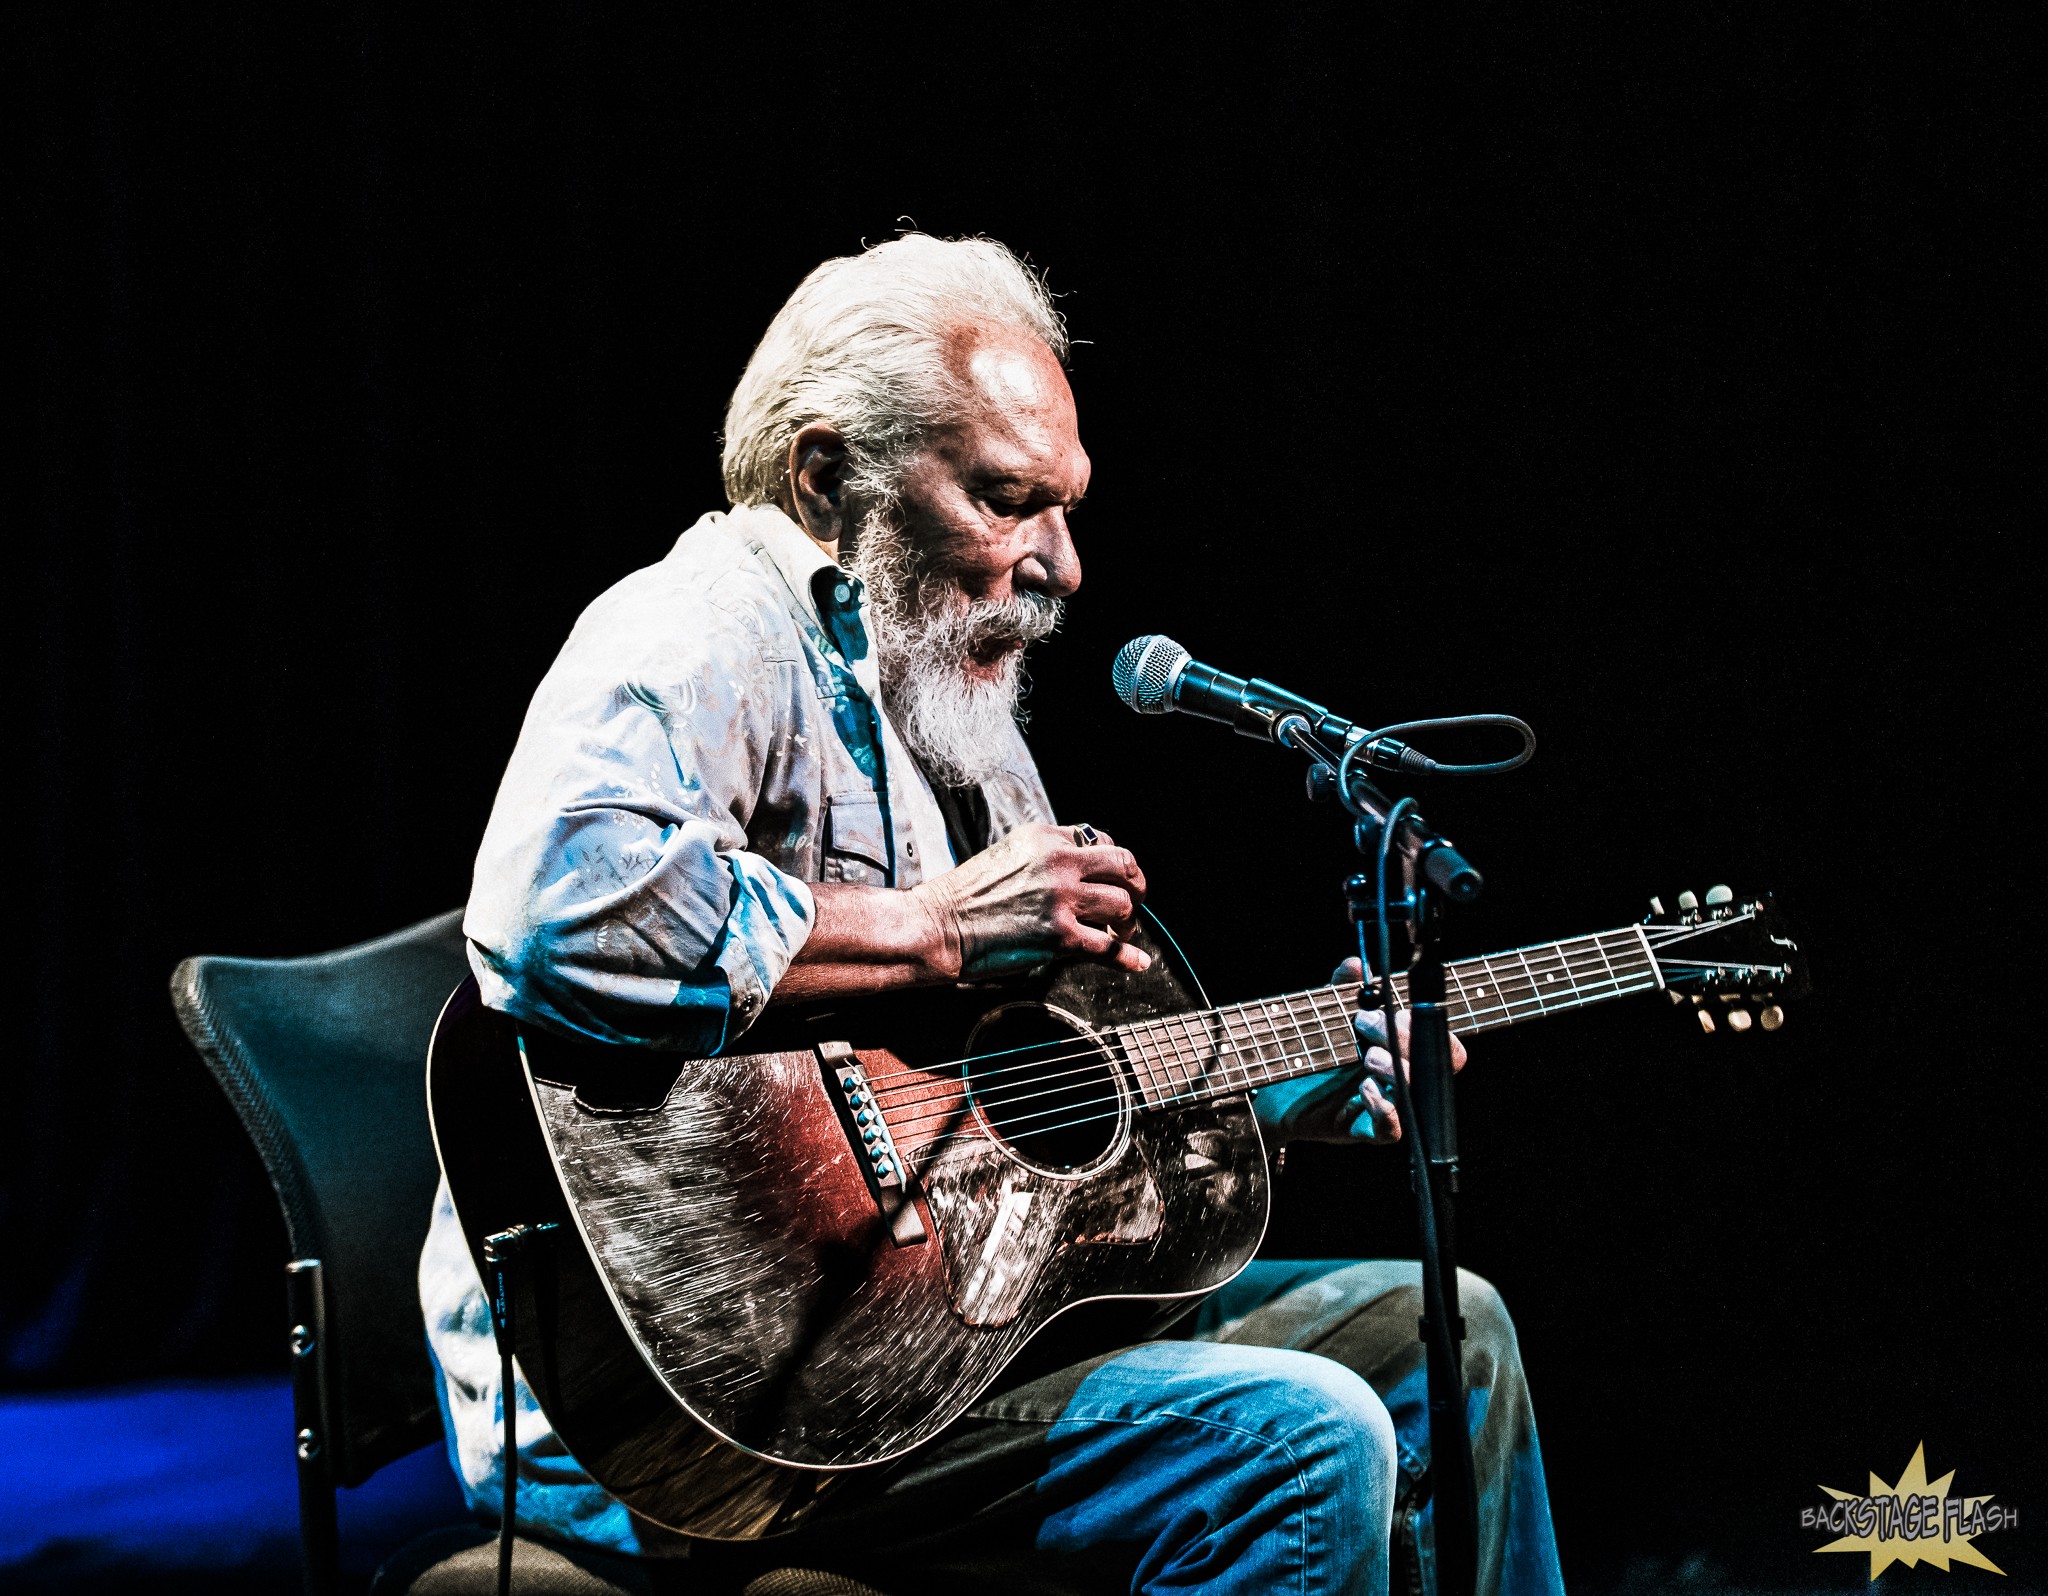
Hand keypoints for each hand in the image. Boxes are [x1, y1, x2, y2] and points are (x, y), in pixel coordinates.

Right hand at [911, 823, 1148, 978]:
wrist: (939, 925)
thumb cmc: (966, 895)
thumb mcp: (1009, 854)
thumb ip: (1046, 857)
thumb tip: (1080, 874)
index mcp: (1046, 838)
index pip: (1101, 840)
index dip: (1112, 864)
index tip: (1110, 880)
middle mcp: (1059, 862)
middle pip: (1124, 865)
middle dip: (1135, 886)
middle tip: (1132, 903)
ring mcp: (1062, 899)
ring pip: (1122, 904)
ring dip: (1127, 922)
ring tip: (1119, 932)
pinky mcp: (1060, 936)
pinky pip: (1109, 946)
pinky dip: (1127, 956)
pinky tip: (1136, 961)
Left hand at [1252, 955, 1467, 1145]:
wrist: (1275, 1087)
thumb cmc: (1311, 1048)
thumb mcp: (1326, 1010)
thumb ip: (1342, 986)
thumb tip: (1356, 965)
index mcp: (1399, 1046)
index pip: (1438, 1039)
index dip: (1426, 1024)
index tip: (1392, 1007)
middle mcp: (1400, 1076)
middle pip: (1436, 1063)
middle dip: (1404, 1038)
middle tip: (1365, 1023)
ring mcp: (1387, 1105)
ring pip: (1418, 1095)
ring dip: (1396, 1070)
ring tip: (1366, 1056)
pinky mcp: (1365, 1129)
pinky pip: (1392, 1130)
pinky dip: (1384, 1109)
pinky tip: (1365, 1089)